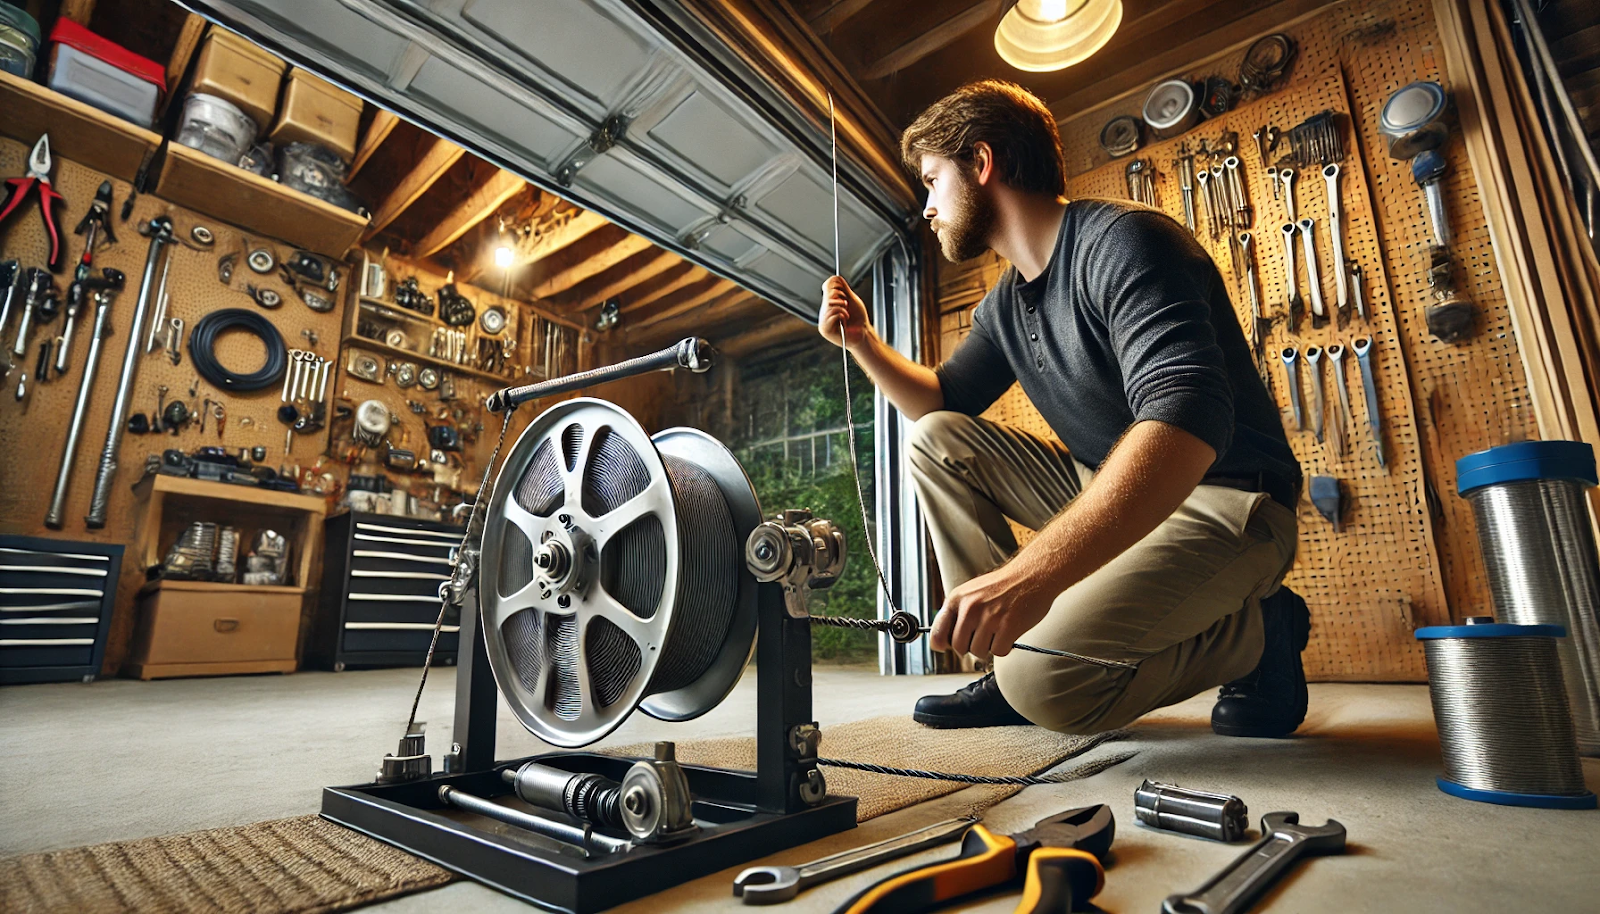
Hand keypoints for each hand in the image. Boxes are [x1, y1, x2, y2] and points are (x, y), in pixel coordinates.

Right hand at [819, 275, 871, 349]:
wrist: (863, 334)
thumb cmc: (859, 319)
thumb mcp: (851, 299)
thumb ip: (843, 288)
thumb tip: (835, 277)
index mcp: (829, 303)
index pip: (827, 285)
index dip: (837, 286)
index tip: (845, 295)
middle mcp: (824, 311)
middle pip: (828, 293)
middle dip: (841, 297)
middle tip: (846, 305)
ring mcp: (823, 321)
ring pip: (829, 304)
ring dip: (842, 307)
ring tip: (847, 313)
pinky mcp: (825, 329)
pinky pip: (832, 314)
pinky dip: (842, 315)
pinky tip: (845, 320)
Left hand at [928, 565, 1052, 660]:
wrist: (1032, 575)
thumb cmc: (1004, 585)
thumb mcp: (972, 592)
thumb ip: (958, 613)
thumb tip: (945, 639)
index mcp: (958, 599)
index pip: (937, 633)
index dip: (942, 644)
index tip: (947, 646)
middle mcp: (970, 608)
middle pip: (958, 647)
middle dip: (970, 647)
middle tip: (981, 638)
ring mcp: (989, 617)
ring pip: (978, 652)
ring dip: (988, 647)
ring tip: (997, 632)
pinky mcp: (1008, 626)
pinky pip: (998, 652)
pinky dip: (1004, 647)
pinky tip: (1008, 633)